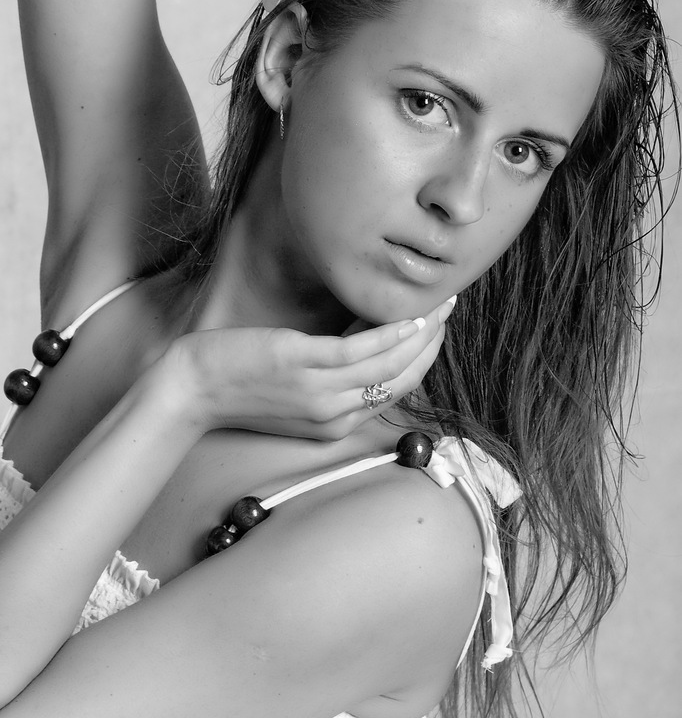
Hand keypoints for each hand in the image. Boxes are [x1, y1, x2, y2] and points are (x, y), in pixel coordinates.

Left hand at [162, 298, 454, 440]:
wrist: (188, 391)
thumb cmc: (236, 389)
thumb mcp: (291, 398)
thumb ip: (327, 385)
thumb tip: (360, 348)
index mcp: (333, 426)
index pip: (393, 393)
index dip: (421, 363)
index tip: (436, 333)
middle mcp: (333, 414)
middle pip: (399, 379)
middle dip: (431, 346)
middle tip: (448, 313)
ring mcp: (319, 391)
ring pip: (387, 363)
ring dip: (421, 333)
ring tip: (440, 306)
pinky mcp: (303, 363)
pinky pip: (359, 350)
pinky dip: (390, 333)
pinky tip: (410, 317)